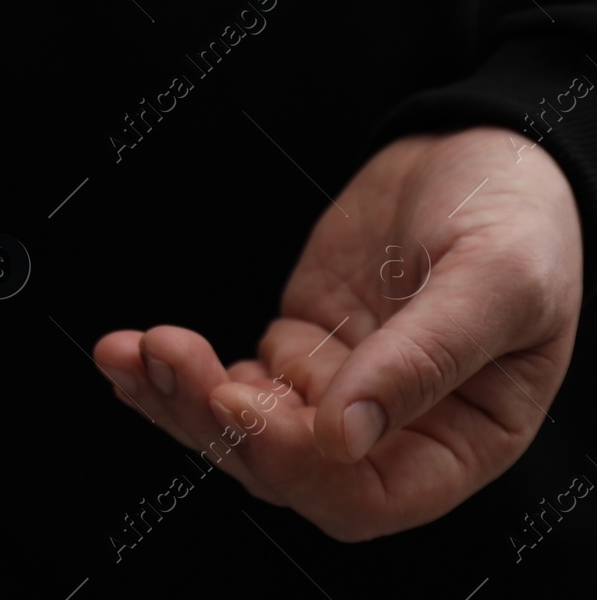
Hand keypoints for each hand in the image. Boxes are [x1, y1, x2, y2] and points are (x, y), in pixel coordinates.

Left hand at [93, 126, 581, 539]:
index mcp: (462, 438)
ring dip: (178, 398)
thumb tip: (342, 435)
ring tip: (130, 350)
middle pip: (286, 468)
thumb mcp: (495, 278)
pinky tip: (128, 351)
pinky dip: (174, 373)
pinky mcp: (297, 350)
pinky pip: (227, 383)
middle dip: (214, 420)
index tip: (237, 399)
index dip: (293, 463)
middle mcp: (394, 432)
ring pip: (243, 432)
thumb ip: (423, 357)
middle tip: (167, 353)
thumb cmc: (517, 216)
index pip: (365, 495)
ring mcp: (337, 392)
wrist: (483, 150)